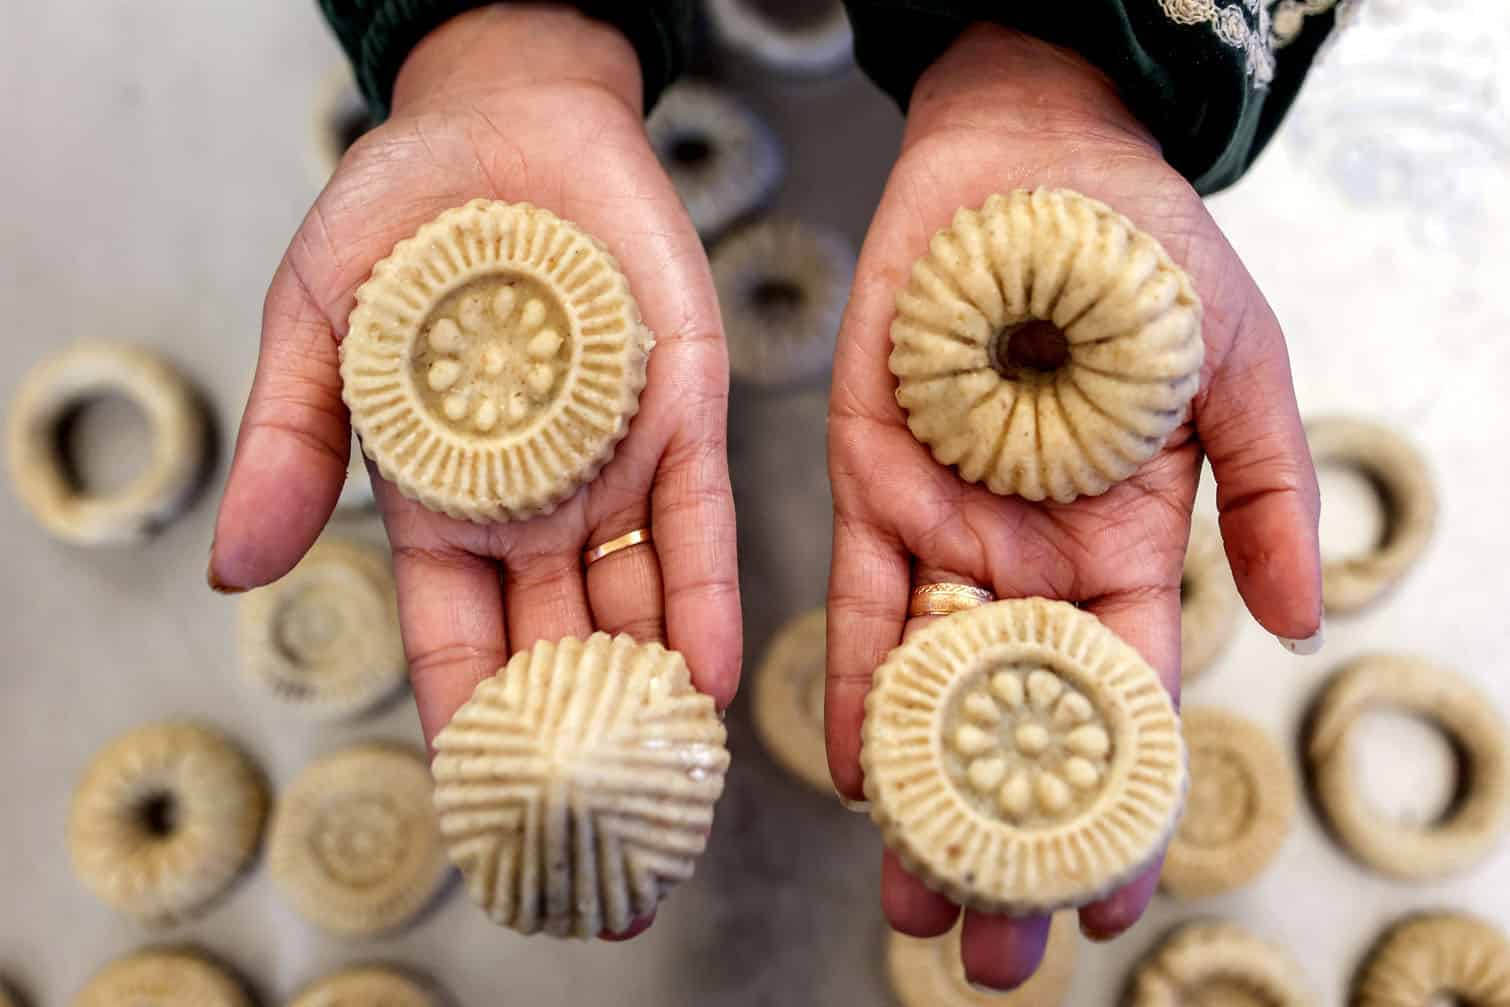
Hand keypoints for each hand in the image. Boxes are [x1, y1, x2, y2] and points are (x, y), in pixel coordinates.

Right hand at [209, 3, 740, 861]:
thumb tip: (231, 565)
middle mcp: (538, 509)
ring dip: (653, 703)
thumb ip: (288, 440)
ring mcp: (616, 467)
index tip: (488, 830)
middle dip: (578, 757)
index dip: (470, 740)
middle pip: (560, 657)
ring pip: (638, 610)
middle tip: (606, 868)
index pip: (457, 650)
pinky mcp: (684, 413)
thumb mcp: (315, 322)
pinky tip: (707, 676)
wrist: (504, 123)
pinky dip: (702, 596)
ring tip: (671, 800)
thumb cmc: (397, 217)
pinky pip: (699, 523)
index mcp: (445, 506)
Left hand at [825, 26, 1322, 988]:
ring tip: (908, 899)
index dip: (1114, 813)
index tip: (1100, 908)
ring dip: (918, 797)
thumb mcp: (1238, 370)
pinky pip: (861, 605)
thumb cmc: (1149, 254)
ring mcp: (950, 531)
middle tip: (986, 953)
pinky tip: (851, 773)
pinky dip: (855, 687)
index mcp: (1129, 552)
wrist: (1030, 160)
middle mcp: (1035, 563)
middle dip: (1003, 839)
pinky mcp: (868, 486)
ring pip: (933, 689)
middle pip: (1018, 728)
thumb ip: (1263, 496)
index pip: (1125, 710)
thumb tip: (1300, 625)